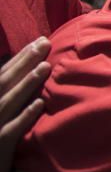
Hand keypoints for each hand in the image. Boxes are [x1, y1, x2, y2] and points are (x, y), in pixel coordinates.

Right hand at [0, 37, 50, 171]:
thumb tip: (25, 73)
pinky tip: (40, 103)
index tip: (38, 41)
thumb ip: (7, 96)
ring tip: (45, 67)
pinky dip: (25, 116)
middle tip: (45, 43)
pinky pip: (12, 130)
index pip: (1, 75)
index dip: (19, 57)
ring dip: (27, 84)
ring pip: (8, 102)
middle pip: (4, 83)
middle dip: (25, 62)